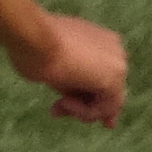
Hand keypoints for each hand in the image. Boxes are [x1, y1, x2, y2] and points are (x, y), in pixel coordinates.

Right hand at [12, 13, 127, 127]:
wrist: (33, 38)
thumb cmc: (33, 46)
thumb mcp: (53, 62)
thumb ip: (69, 76)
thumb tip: (70, 93)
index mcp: (102, 41)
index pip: (100, 74)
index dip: (83, 91)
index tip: (65, 100)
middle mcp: (116, 51)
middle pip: (106, 89)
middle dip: (83, 104)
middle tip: (56, 110)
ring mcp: (118, 65)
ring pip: (107, 101)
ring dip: (80, 109)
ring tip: (57, 106)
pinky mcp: (114, 81)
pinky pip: (104, 109)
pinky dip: (83, 112)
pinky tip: (64, 102)